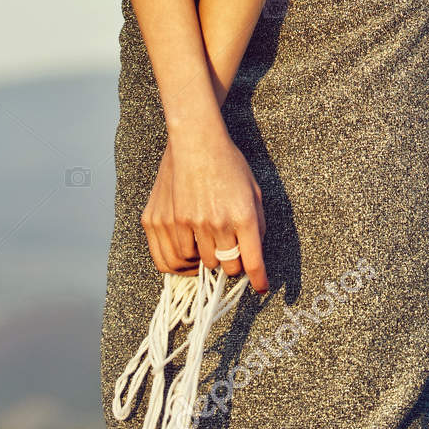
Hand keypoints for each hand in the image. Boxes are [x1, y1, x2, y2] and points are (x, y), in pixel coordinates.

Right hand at [141, 131, 268, 294]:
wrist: (196, 140)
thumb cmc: (228, 163)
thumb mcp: (253, 191)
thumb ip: (257, 224)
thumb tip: (254, 254)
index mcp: (242, 215)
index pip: (252, 261)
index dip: (259, 279)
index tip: (261, 288)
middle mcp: (217, 222)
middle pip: (228, 266)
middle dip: (232, 264)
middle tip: (230, 253)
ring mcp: (189, 222)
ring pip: (202, 264)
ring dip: (208, 261)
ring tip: (209, 247)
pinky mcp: (167, 221)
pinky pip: (174, 257)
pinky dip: (183, 260)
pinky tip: (190, 250)